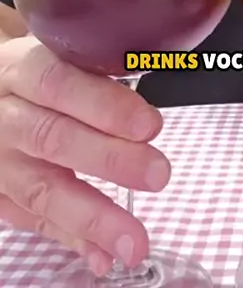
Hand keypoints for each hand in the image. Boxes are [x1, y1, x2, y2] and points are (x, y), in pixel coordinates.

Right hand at [0, 37, 169, 275]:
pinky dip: (72, 240)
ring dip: (93, 218)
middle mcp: (5, 116)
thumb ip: (99, 75)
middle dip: (110, 160)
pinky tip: (104, 255)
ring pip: (41, 189)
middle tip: (158, 174)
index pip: (60, 84)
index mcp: (22, 70)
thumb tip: (150, 98)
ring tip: (134, 241)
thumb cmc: (41, 76)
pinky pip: (33, 221)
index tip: (149, 125)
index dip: (105, 105)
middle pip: (53, 138)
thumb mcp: (61, 57)